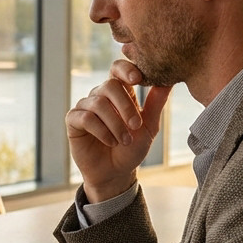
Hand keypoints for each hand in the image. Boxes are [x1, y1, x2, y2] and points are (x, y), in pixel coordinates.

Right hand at [67, 59, 171, 201]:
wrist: (116, 173)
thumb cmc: (132, 148)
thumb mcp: (149, 126)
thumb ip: (156, 103)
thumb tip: (169, 80)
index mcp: (119, 92)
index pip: (118, 69)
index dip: (126, 69)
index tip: (138, 79)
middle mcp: (100, 96)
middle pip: (109, 85)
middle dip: (125, 106)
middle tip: (136, 126)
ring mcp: (85, 107)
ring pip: (98, 103)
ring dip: (115, 124)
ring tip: (124, 140)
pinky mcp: (74, 121)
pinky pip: (85, 117)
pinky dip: (101, 131)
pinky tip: (110, 141)